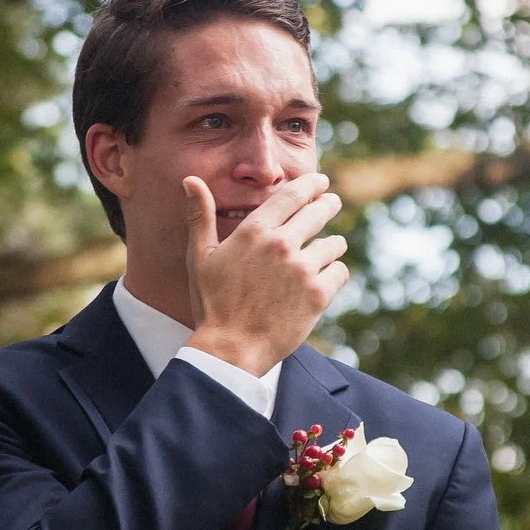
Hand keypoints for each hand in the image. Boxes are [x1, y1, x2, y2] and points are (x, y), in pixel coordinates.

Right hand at [182, 173, 349, 376]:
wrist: (230, 350)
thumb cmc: (212, 304)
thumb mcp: (200, 257)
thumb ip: (200, 216)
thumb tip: (190, 180)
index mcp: (254, 231)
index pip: (292, 194)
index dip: (311, 184)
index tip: (320, 182)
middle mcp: (281, 245)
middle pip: (319, 211)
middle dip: (329, 204)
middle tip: (332, 202)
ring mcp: (302, 270)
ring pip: (333, 244)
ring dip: (332, 244)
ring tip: (329, 248)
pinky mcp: (318, 295)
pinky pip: (339, 272)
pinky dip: (334, 274)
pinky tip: (325, 278)